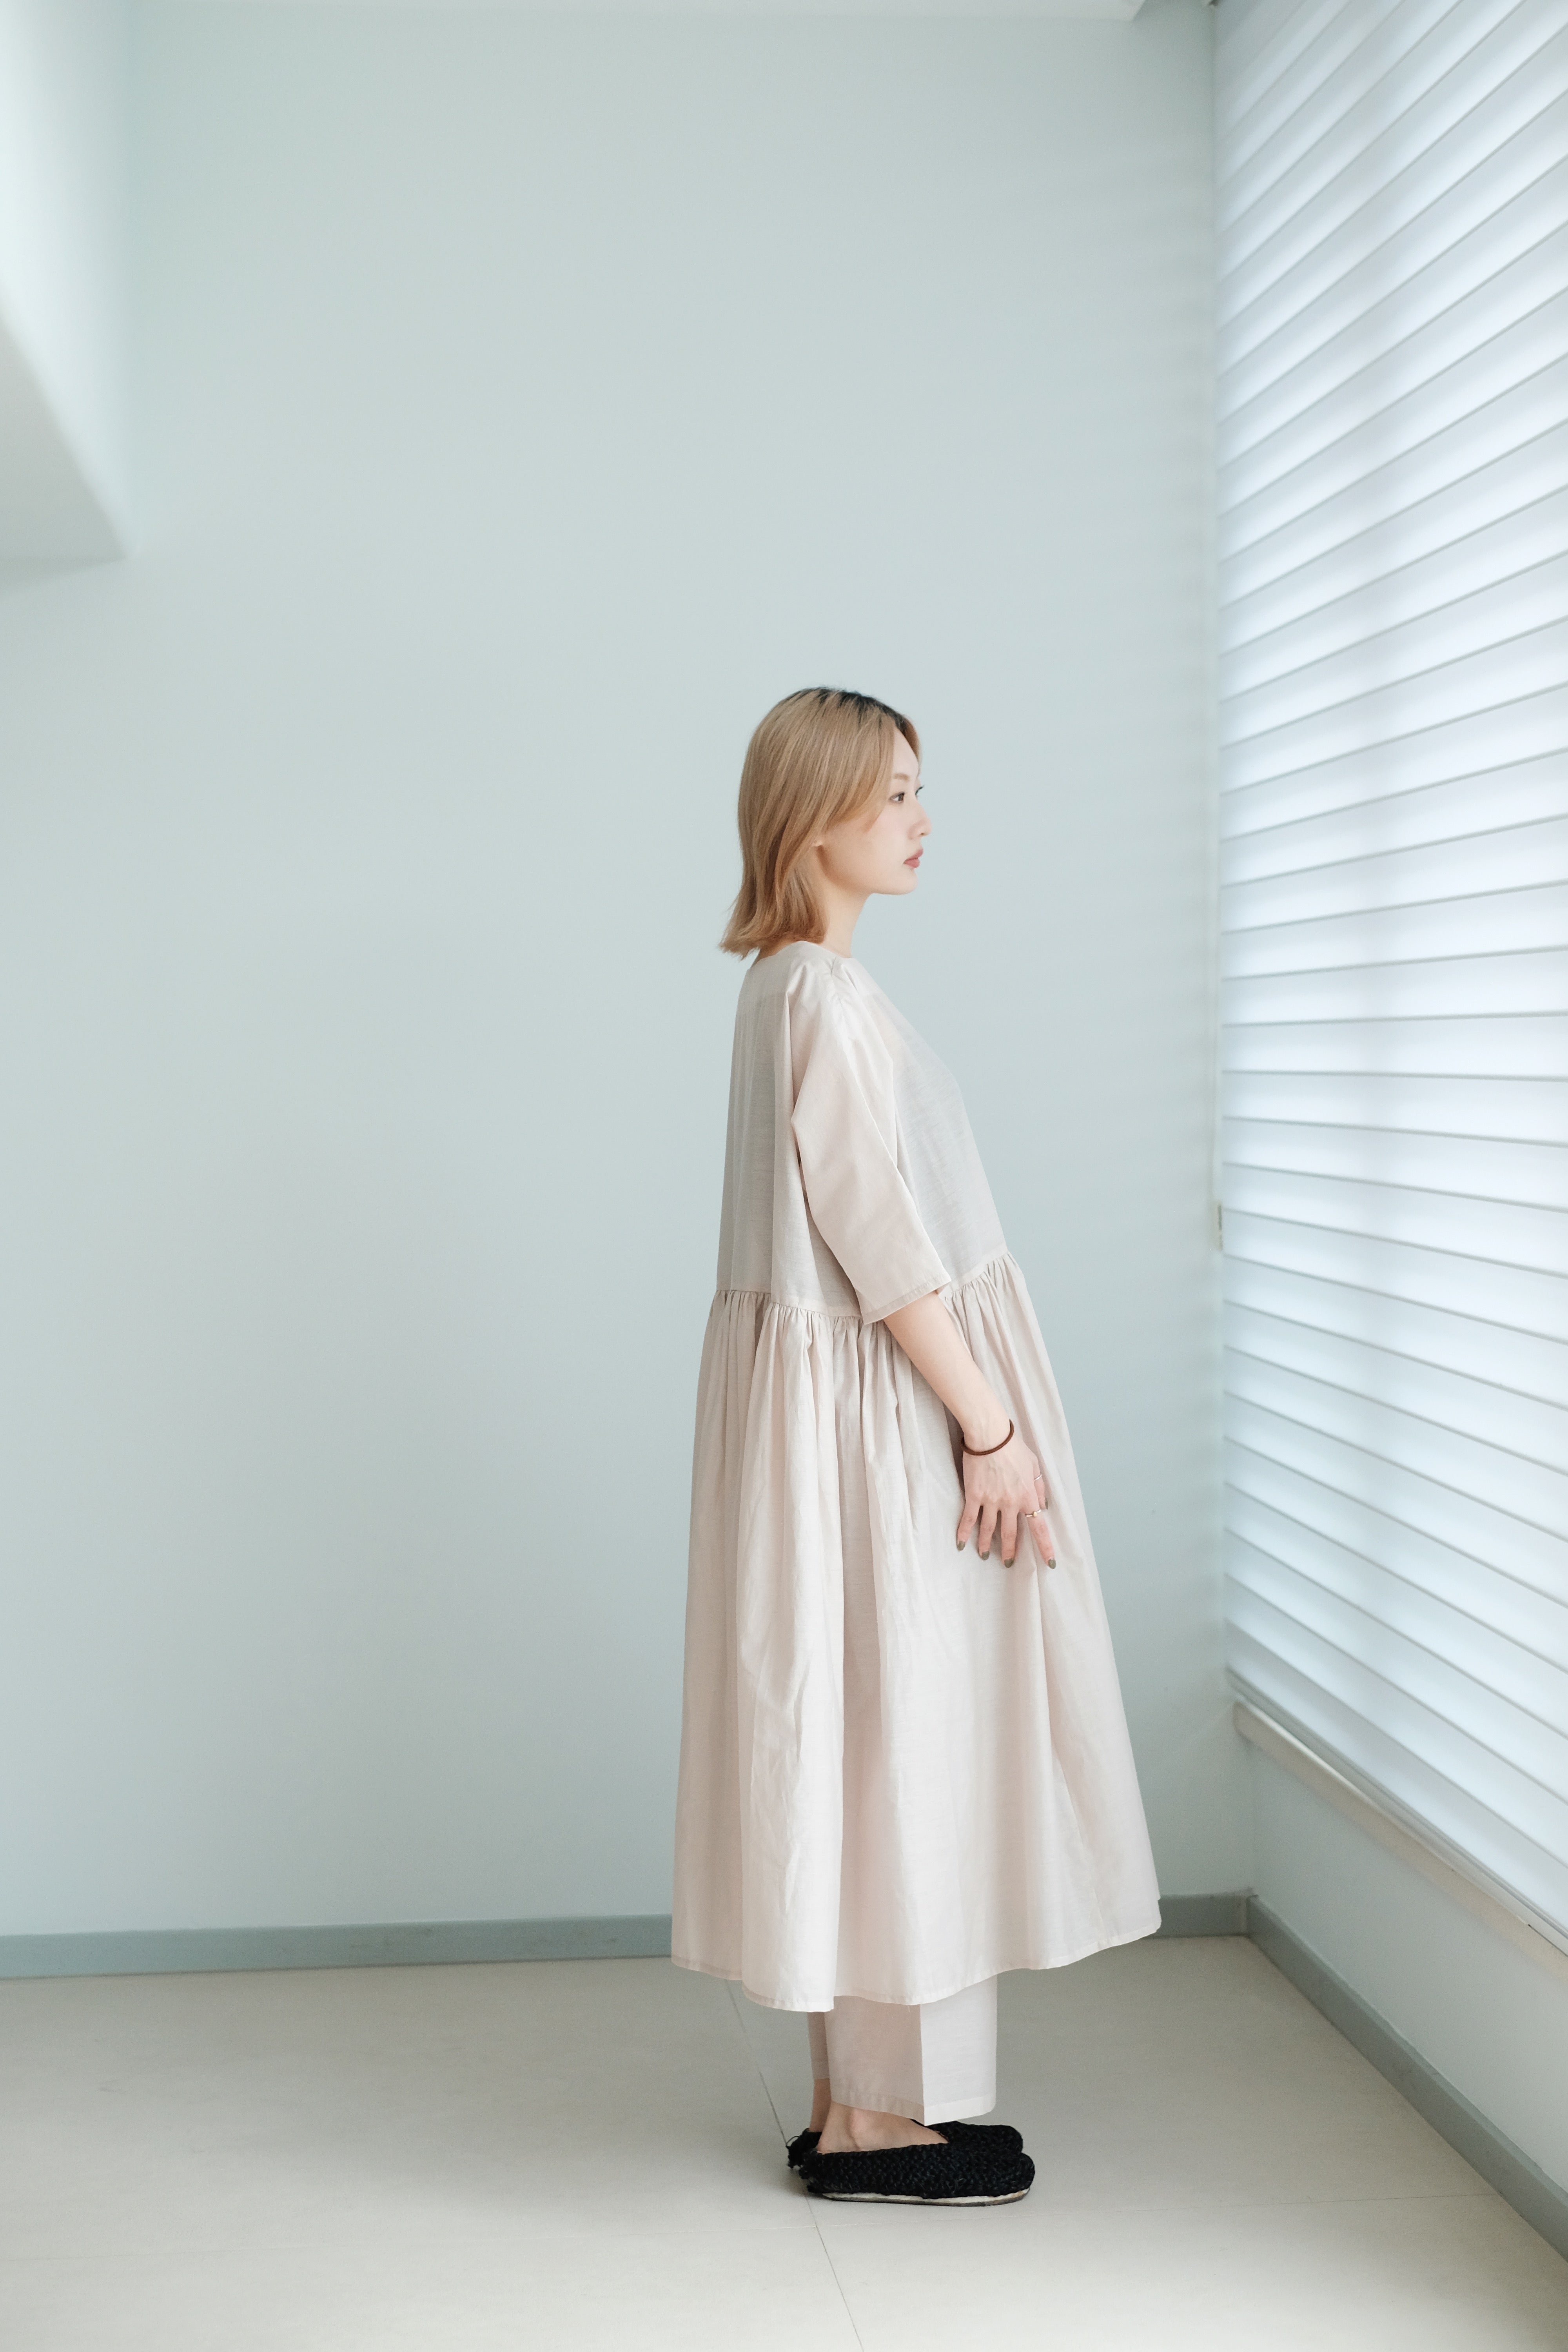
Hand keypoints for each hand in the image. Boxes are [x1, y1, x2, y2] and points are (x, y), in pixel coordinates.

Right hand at [957, 1428, 1053, 1568]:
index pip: (1038, 1527)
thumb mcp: (1034, 1465)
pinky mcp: (974, 1495)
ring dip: (986, 1545)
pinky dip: (964, 1532)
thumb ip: (1039, 1488)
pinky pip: (969, 1518)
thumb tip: (1042, 1506)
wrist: (990, 1436)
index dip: (1044, 1547)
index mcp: (1027, 1496)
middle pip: (1010, 1533)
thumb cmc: (1013, 1447)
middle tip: (1008, 1563)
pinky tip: (961, 1543)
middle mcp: (1010, 1503)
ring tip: (984, 1556)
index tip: (1049, 1563)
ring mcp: (990, 1500)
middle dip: (1010, 1550)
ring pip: (989, 1529)